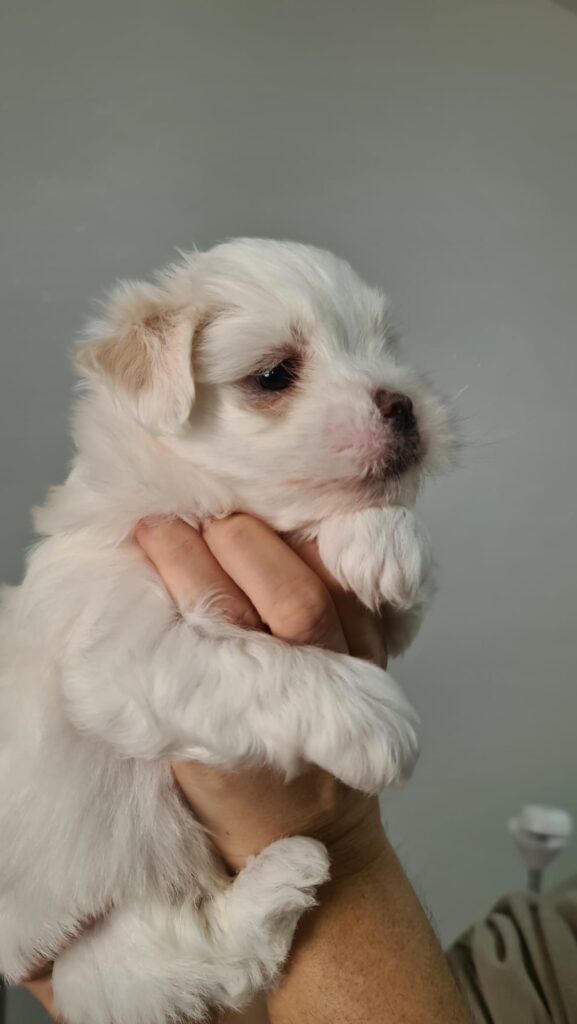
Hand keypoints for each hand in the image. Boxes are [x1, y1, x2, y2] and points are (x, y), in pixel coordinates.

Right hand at [137, 514, 389, 875]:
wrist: (312, 828)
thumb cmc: (236, 794)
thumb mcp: (182, 751)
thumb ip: (171, 677)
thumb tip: (135, 584)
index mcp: (257, 719)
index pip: (222, 616)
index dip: (184, 562)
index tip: (152, 529)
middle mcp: (319, 689)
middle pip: (291, 593)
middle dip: (233, 540)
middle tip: (191, 518)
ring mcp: (359, 664)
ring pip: (330, 580)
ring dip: (278, 533)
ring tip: (233, 514)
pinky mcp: (377, 646)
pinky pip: (358, 579)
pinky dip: (320, 542)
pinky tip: (283, 524)